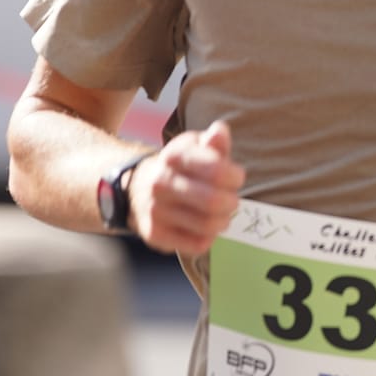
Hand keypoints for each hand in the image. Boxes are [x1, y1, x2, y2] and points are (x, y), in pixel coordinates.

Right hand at [129, 120, 245, 254]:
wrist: (138, 189)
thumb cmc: (181, 168)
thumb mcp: (196, 147)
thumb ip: (214, 141)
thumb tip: (220, 131)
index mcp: (174, 156)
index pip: (217, 170)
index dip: (235, 177)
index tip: (236, 178)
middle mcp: (161, 183)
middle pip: (214, 202)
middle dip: (232, 202)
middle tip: (231, 200)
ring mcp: (156, 210)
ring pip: (208, 225)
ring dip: (223, 221)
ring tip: (221, 215)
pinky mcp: (155, 234)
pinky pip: (197, 244)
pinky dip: (209, 238)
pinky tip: (205, 227)